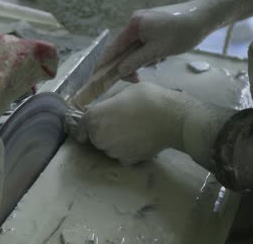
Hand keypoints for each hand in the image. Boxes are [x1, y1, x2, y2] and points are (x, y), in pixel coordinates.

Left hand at [73, 82, 220, 165]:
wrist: (172, 119)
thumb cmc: (148, 99)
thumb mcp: (124, 92)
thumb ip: (109, 104)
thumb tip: (106, 109)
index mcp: (94, 117)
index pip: (80, 126)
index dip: (84, 127)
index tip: (88, 127)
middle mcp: (98, 136)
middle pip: (95, 137)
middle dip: (103, 132)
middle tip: (120, 124)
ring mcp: (111, 150)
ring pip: (108, 148)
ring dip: (115, 142)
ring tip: (132, 131)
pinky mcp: (125, 161)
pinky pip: (122, 156)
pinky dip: (128, 150)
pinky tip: (139, 140)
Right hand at [101, 3, 209, 80]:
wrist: (206, 16)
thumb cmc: (181, 33)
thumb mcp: (157, 51)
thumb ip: (135, 61)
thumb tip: (119, 71)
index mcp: (133, 25)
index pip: (114, 48)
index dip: (106, 64)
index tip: (102, 78)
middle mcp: (135, 22)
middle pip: (124, 49)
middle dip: (130, 64)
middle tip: (137, 79)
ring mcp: (145, 23)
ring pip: (136, 48)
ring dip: (143, 59)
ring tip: (160, 60)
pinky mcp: (154, 26)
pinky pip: (145, 43)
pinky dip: (151, 52)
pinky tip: (163, 54)